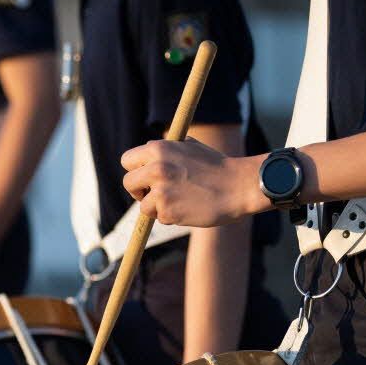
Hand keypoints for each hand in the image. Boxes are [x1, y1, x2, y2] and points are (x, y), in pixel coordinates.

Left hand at [121, 139, 268, 227]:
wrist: (238, 186)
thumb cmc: (217, 167)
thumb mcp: (191, 146)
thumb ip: (168, 150)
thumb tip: (150, 154)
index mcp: (159, 149)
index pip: (127, 160)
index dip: (135, 170)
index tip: (145, 177)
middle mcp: (156, 168)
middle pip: (128, 183)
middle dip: (138, 191)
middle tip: (153, 194)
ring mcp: (160, 191)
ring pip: (143, 205)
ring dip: (157, 207)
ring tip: (180, 201)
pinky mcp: (167, 211)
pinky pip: (160, 217)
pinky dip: (171, 216)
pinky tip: (188, 208)